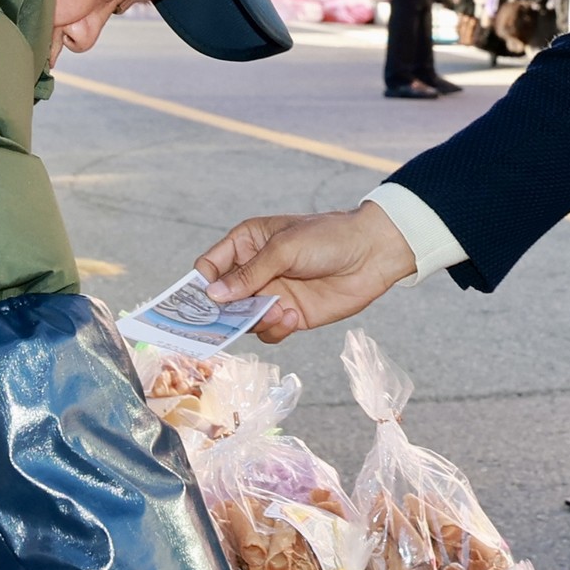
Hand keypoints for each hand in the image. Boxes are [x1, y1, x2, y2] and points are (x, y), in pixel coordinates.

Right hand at [197, 203, 415, 342]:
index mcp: (246, 244)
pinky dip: (275, 329)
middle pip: (221, 300)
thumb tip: (213, 295)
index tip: (197, 305)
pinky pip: (269, 331)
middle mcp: (254, 272)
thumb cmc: (328, 237)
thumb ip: (249, 274)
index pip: (209, 267)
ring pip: (243, 320)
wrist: (373, 253)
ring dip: (254, 321)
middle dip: (223, 313)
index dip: (199, 286)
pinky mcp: (290, 315)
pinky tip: (292, 317)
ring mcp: (271, 294)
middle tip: (227, 323)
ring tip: (278, 311)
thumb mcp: (285, 248)